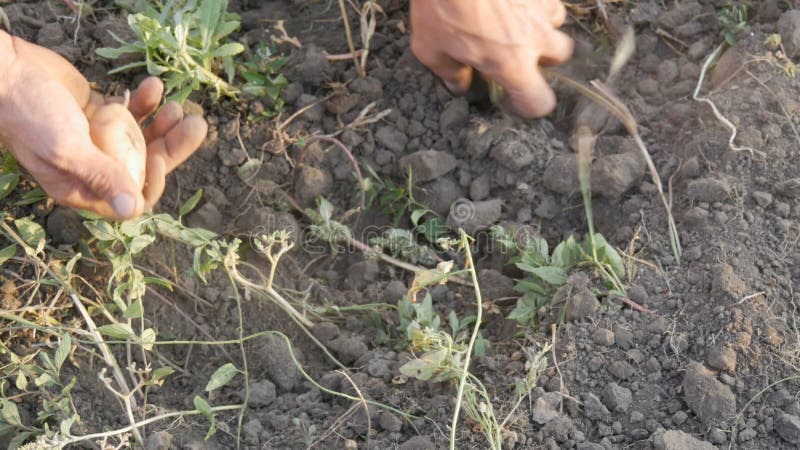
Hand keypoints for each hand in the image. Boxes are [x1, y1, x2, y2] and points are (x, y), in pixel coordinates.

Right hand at [0, 32, 206, 219]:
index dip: (154, 182)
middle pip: (146, 165)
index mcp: (83, 188)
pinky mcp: (99, 112)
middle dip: (173, 146)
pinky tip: (153, 86)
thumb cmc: (28, 114)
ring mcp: (98, 138)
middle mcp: (94, 167)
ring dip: (165, 123)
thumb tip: (134, 211)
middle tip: (197, 124)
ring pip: (144, 138)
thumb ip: (101, 177)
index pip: (132, 198)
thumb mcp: (65, 149)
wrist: (4, 72)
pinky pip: (132, 112)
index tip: (162, 157)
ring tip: (177, 105)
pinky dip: (146, 101)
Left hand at [409, 0, 572, 116]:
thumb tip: (460, 84)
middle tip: (517, 50)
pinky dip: (534, 2)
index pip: (540, 101)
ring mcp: (541, 5)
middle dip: (543, 57)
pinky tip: (512, 0)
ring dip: (542, 25)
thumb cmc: (440, 4)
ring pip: (558, 22)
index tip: (516, 97)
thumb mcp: (430, 48)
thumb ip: (450, 73)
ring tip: (516, 20)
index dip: (530, 104)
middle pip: (560, 57)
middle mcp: (536, 37)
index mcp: (511, 63)